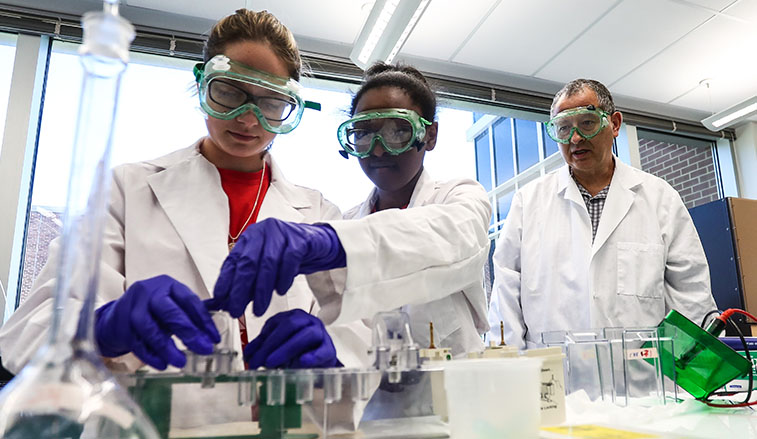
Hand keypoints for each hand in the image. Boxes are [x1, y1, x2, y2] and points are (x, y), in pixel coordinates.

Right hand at [94, 275, 220, 369]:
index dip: (204, 320)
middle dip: (189, 333)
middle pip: (171, 313)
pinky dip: (151, 356)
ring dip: (168, 348)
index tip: (214, 338)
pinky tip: (163, 364)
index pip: (189, 301)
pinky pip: (137, 343)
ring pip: (151, 330)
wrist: (118, 314)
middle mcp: (149, 293)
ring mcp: (133, 309)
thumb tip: (225, 308)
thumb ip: (194, 308)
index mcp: (168, 285)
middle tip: (205, 349)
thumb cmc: (153, 308)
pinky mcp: (122, 327)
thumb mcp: (173, 302)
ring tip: (181, 362)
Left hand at [206, 218, 345, 317]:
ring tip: (259, 309)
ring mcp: (282, 233)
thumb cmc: (288, 256)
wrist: (318, 244)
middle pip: (248, 262)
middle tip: (236, 310)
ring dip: (262, 290)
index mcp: (250, 238)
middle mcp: (263, 232)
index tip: (220, 300)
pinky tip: (281, 291)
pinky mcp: (300, 239)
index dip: (225, 281)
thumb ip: (248, 282)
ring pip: (268, 263)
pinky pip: (290, 260)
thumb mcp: (265, 269)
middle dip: (240, 289)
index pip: (233, 260)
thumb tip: (227, 302)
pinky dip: (283, 278)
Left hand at [244, 309, 340, 368]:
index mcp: (293, 317)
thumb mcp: (278, 347)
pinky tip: (302, 361)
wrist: (321, 360)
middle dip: (271, 344)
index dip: (261, 340)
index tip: (250, 357)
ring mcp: (320, 333)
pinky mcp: (329, 348)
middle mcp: (307, 321)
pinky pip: (323, 350)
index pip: (275, 324)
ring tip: (272, 363)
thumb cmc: (298, 351)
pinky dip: (313, 356)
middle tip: (259, 361)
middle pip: (290, 326)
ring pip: (306, 335)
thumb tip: (248, 355)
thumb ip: (263, 347)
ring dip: (287, 349)